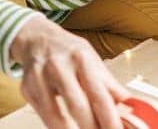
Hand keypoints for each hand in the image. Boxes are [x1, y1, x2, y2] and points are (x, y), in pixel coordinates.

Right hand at [11, 15, 128, 128]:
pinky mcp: (27, 89)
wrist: (37, 38)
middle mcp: (60, 66)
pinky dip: (57, 126)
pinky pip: (44, 115)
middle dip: (92, 128)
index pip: (99, 96)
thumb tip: (129, 106)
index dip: (110, 119)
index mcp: (82, 58)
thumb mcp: (93, 60)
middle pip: (78, 107)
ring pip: (56, 115)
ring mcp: (40, 77)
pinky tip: (68, 128)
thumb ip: (109, 85)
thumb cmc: (68, 50)